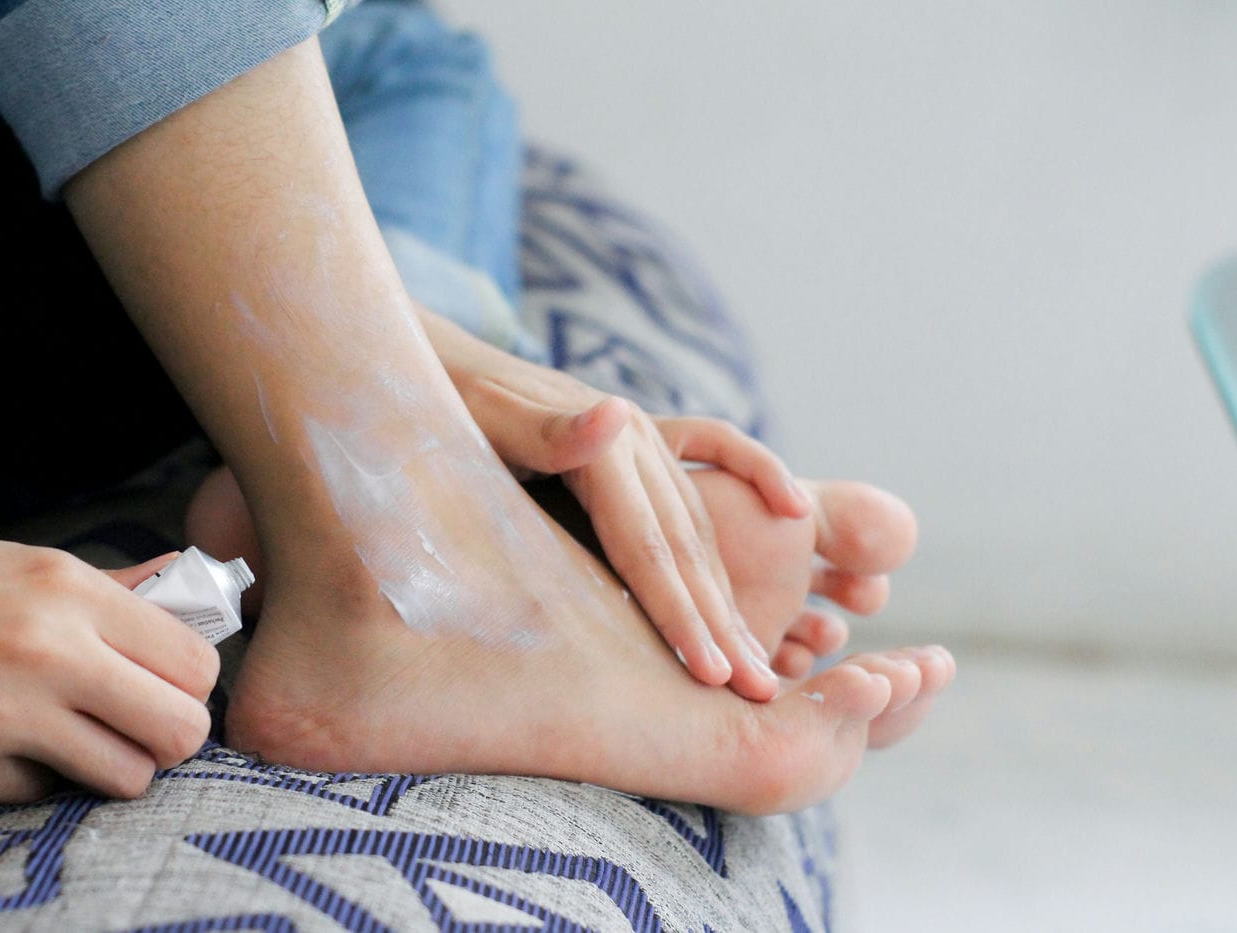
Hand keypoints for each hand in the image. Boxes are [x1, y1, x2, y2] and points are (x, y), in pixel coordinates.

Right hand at [0, 538, 219, 801]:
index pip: (195, 662)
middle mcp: (46, 654)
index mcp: (69, 591)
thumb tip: (183, 586)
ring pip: (127, 777)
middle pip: (181, 729)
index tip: (172, 683)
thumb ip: (111, 588)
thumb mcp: (21, 563)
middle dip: (173, 733)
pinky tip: (10, 741)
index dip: (193, 682)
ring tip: (85, 737)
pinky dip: (40, 775)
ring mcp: (4, 720)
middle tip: (146, 724)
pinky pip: (47, 793)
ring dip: (116, 764)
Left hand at [418, 305, 808, 699]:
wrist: (441, 364)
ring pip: (698, 530)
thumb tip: (615, 416)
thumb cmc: (444, 408)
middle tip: (758, 695)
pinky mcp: (637, 443)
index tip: (712, 678)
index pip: (648, 550)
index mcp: (600, 448)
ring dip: (730, 598)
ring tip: (761, 666)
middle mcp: (634, 442)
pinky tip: (795, 511)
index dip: (680, 616)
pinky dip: (755, 483)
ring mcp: (641, 440)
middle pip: (686, 549)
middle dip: (722, 626)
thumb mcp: (483, 421)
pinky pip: (707, 470)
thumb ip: (550, 430)